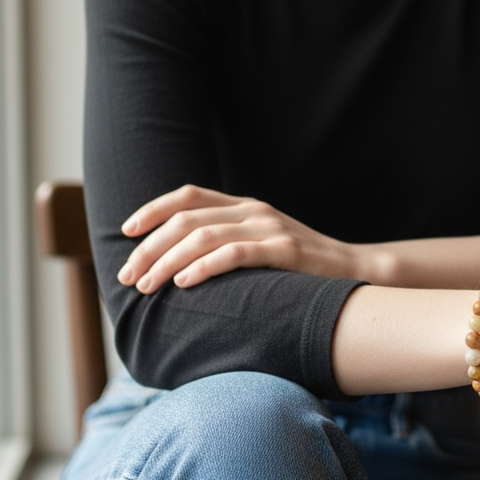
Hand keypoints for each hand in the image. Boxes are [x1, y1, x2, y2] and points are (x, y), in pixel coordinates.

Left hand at [117, 185, 357, 292]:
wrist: (353, 273)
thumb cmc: (300, 269)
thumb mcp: (261, 246)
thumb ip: (227, 244)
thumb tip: (175, 265)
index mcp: (244, 206)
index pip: (188, 195)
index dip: (153, 210)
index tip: (126, 232)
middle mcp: (253, 210)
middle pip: (186, 218)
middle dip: (150, 247)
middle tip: (128, 275)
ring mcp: (269, 228)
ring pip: (203, 236)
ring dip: (166, 261)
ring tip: (146, 285)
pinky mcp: (283, 251)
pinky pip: (234, 253)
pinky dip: (204, 266)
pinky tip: (183, 283)